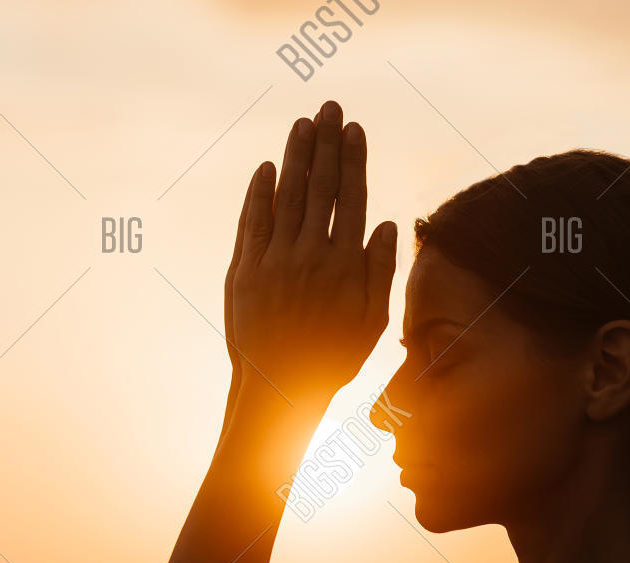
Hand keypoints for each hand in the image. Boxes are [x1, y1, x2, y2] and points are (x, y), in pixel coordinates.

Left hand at [223, 101, 396, 413]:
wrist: (277, 389)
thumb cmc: (331, 359)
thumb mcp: (371, 323)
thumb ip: (380, 272)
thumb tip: (385, 223)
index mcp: (345, 266)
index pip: (351, 198)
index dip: (353, 160)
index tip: (354, 129)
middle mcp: (309, 256)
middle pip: (320, 187)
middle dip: (326, 144)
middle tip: (329, 108)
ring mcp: (274, 261)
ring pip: (287, 196)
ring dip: (295, 156)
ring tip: (302, 125)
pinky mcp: (244, 270)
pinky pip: (253, 222)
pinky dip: (260, 193)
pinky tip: (267, 168)